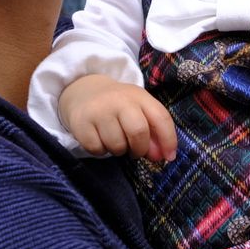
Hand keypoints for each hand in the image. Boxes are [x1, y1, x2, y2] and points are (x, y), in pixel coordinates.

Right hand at [58, 73, 176, 161]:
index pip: (160, 117)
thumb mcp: (138, 110)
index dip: (168, 140)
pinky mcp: (80, 122)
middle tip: (135, 151)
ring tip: (115, 140)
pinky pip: (97, 149)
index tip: (169, 157)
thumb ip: (153, 132)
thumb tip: (161, 156)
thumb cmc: (118, 106)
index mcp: (138, 96)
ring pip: (117, 145)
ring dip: (119, 150)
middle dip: (140, 149)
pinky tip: (100, 139)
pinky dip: (101, 150)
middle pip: (138, 132)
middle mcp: (118, 99)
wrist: (84, 91)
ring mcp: (98, 110)